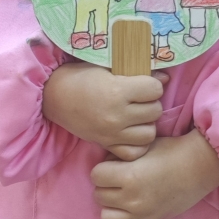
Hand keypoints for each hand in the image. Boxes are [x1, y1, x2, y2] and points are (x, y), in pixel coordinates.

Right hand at [43, 61, 165, 159]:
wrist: (54, 96)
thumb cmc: (80, 77)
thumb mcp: (108, 67)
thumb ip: (136, 72)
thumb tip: (165, 78)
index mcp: (117, 91)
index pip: (155, 89)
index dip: (151, 85)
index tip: (142, 84)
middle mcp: (117, 115)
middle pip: (155, 111)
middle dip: (150, 103)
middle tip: (139, 99)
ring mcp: (112, 133)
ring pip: (149, 133)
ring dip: (146, 123)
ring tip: (136, 116)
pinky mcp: (106, 145)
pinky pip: (134, 152)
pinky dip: (136, 143)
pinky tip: (131, 132)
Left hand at [91, 129, 218, 218]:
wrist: (197, 166)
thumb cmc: (170, 151)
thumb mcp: (141, 147)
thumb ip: (119, 157)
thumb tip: (104, 165)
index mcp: (129, 177)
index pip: (95, 176)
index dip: (104, 168)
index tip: (115, 165)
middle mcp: (133, 200)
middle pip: (99, 196)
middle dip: (106, 186)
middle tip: (120, 179)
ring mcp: (141, 216)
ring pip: (106, 218)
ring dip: (111, 206)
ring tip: (122, 196)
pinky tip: (126, 214)